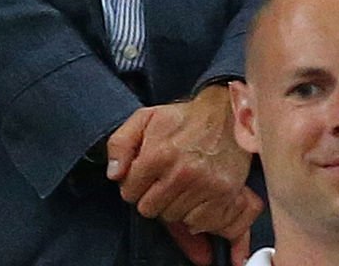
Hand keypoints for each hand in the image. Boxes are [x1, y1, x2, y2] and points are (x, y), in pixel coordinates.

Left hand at [107, 86, 261, 264]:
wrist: (225, 116)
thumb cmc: (182, 119)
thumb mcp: (145, 118)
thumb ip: (120, 144)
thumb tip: (113, 174)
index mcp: (158, 153)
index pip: (130, 192)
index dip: (133, 184)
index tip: (143, 176)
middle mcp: (181, 172)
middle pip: (150, 209)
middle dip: (151, 197)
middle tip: (161, 181)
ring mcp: (204, 186)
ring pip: (173, 218)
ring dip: (172, 205)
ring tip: (179, 185)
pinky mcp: (224, 195)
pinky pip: (197, 223)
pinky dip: (194, 214)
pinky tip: (195, 195)